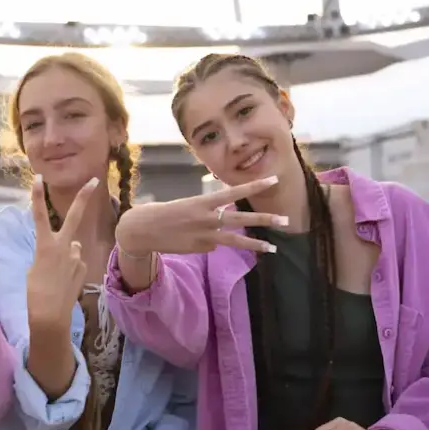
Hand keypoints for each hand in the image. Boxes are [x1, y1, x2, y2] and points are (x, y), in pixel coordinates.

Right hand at [25, 176, 92, 329]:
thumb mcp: (35, 268)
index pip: (39, 215)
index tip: (38, 177)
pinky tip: (64, 282)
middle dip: (83, 198)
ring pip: (73, 247)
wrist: (50, 314)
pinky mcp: (83, 268)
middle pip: (74, 217)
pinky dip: (71, 268)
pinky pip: (76, 262)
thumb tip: (68, 248)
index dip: (37, 195)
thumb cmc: (35, 292)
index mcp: (45, 246)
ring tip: (57, 275)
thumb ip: (51, 253)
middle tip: (94, 180)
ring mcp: (76, 257)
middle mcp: (63, 247)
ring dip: (67, 254)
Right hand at [115, 176, 287, 255]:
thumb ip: (207, 211)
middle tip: (286, 219)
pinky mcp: (199, 249)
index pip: (234, 192)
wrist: (142, 230)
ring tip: (273, 247)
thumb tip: (221, 224)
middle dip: (264, 219)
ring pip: (235, 240)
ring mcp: (204, 236)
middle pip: (241, 219)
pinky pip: (213, 245)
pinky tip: (195, 240)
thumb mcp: (187, 204)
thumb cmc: (164, 212)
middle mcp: (206, 218)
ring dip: (256, 244)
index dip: (255, 186)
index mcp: (202, 202)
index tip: (274, 180)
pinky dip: (211, 242)